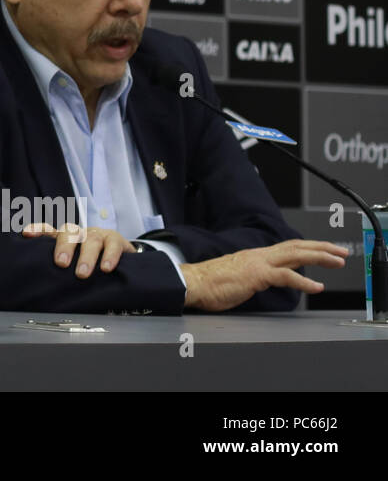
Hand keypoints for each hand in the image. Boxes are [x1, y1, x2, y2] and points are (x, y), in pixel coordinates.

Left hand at [24, 222, 135, 278]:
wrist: (120, 255)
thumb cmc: (90, 260)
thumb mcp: (72, 263)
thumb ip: (59, 270)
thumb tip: (41, 287)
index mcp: (65, 238)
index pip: (48, 230)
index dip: (38, 230)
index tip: (27, 234)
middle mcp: (80, 234)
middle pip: (69, 233)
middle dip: (64, 247)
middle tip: (61, 263)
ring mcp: (97, 235)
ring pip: (91, 240)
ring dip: (86, 257)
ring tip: (82, 273)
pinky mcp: (115, 240)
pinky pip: (112, 245)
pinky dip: (109, 256)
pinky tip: (106, 268)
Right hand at [181, 239, 348, 310]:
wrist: (192, 282)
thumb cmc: (209, 283)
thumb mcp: (237, 276)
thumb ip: (252, 275)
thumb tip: (259, 280)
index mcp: (255, 256)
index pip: (288, 247)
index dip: (309, 248)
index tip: (325, 251)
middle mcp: (259, 255)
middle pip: (296, 246)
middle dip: (322, 248)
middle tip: (341, 252)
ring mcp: (258, 263)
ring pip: (295, 254)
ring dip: (320, 257)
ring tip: (338, 262)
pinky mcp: (256, 275)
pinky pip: (286, 276)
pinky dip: (304, 281)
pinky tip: (317, 286)